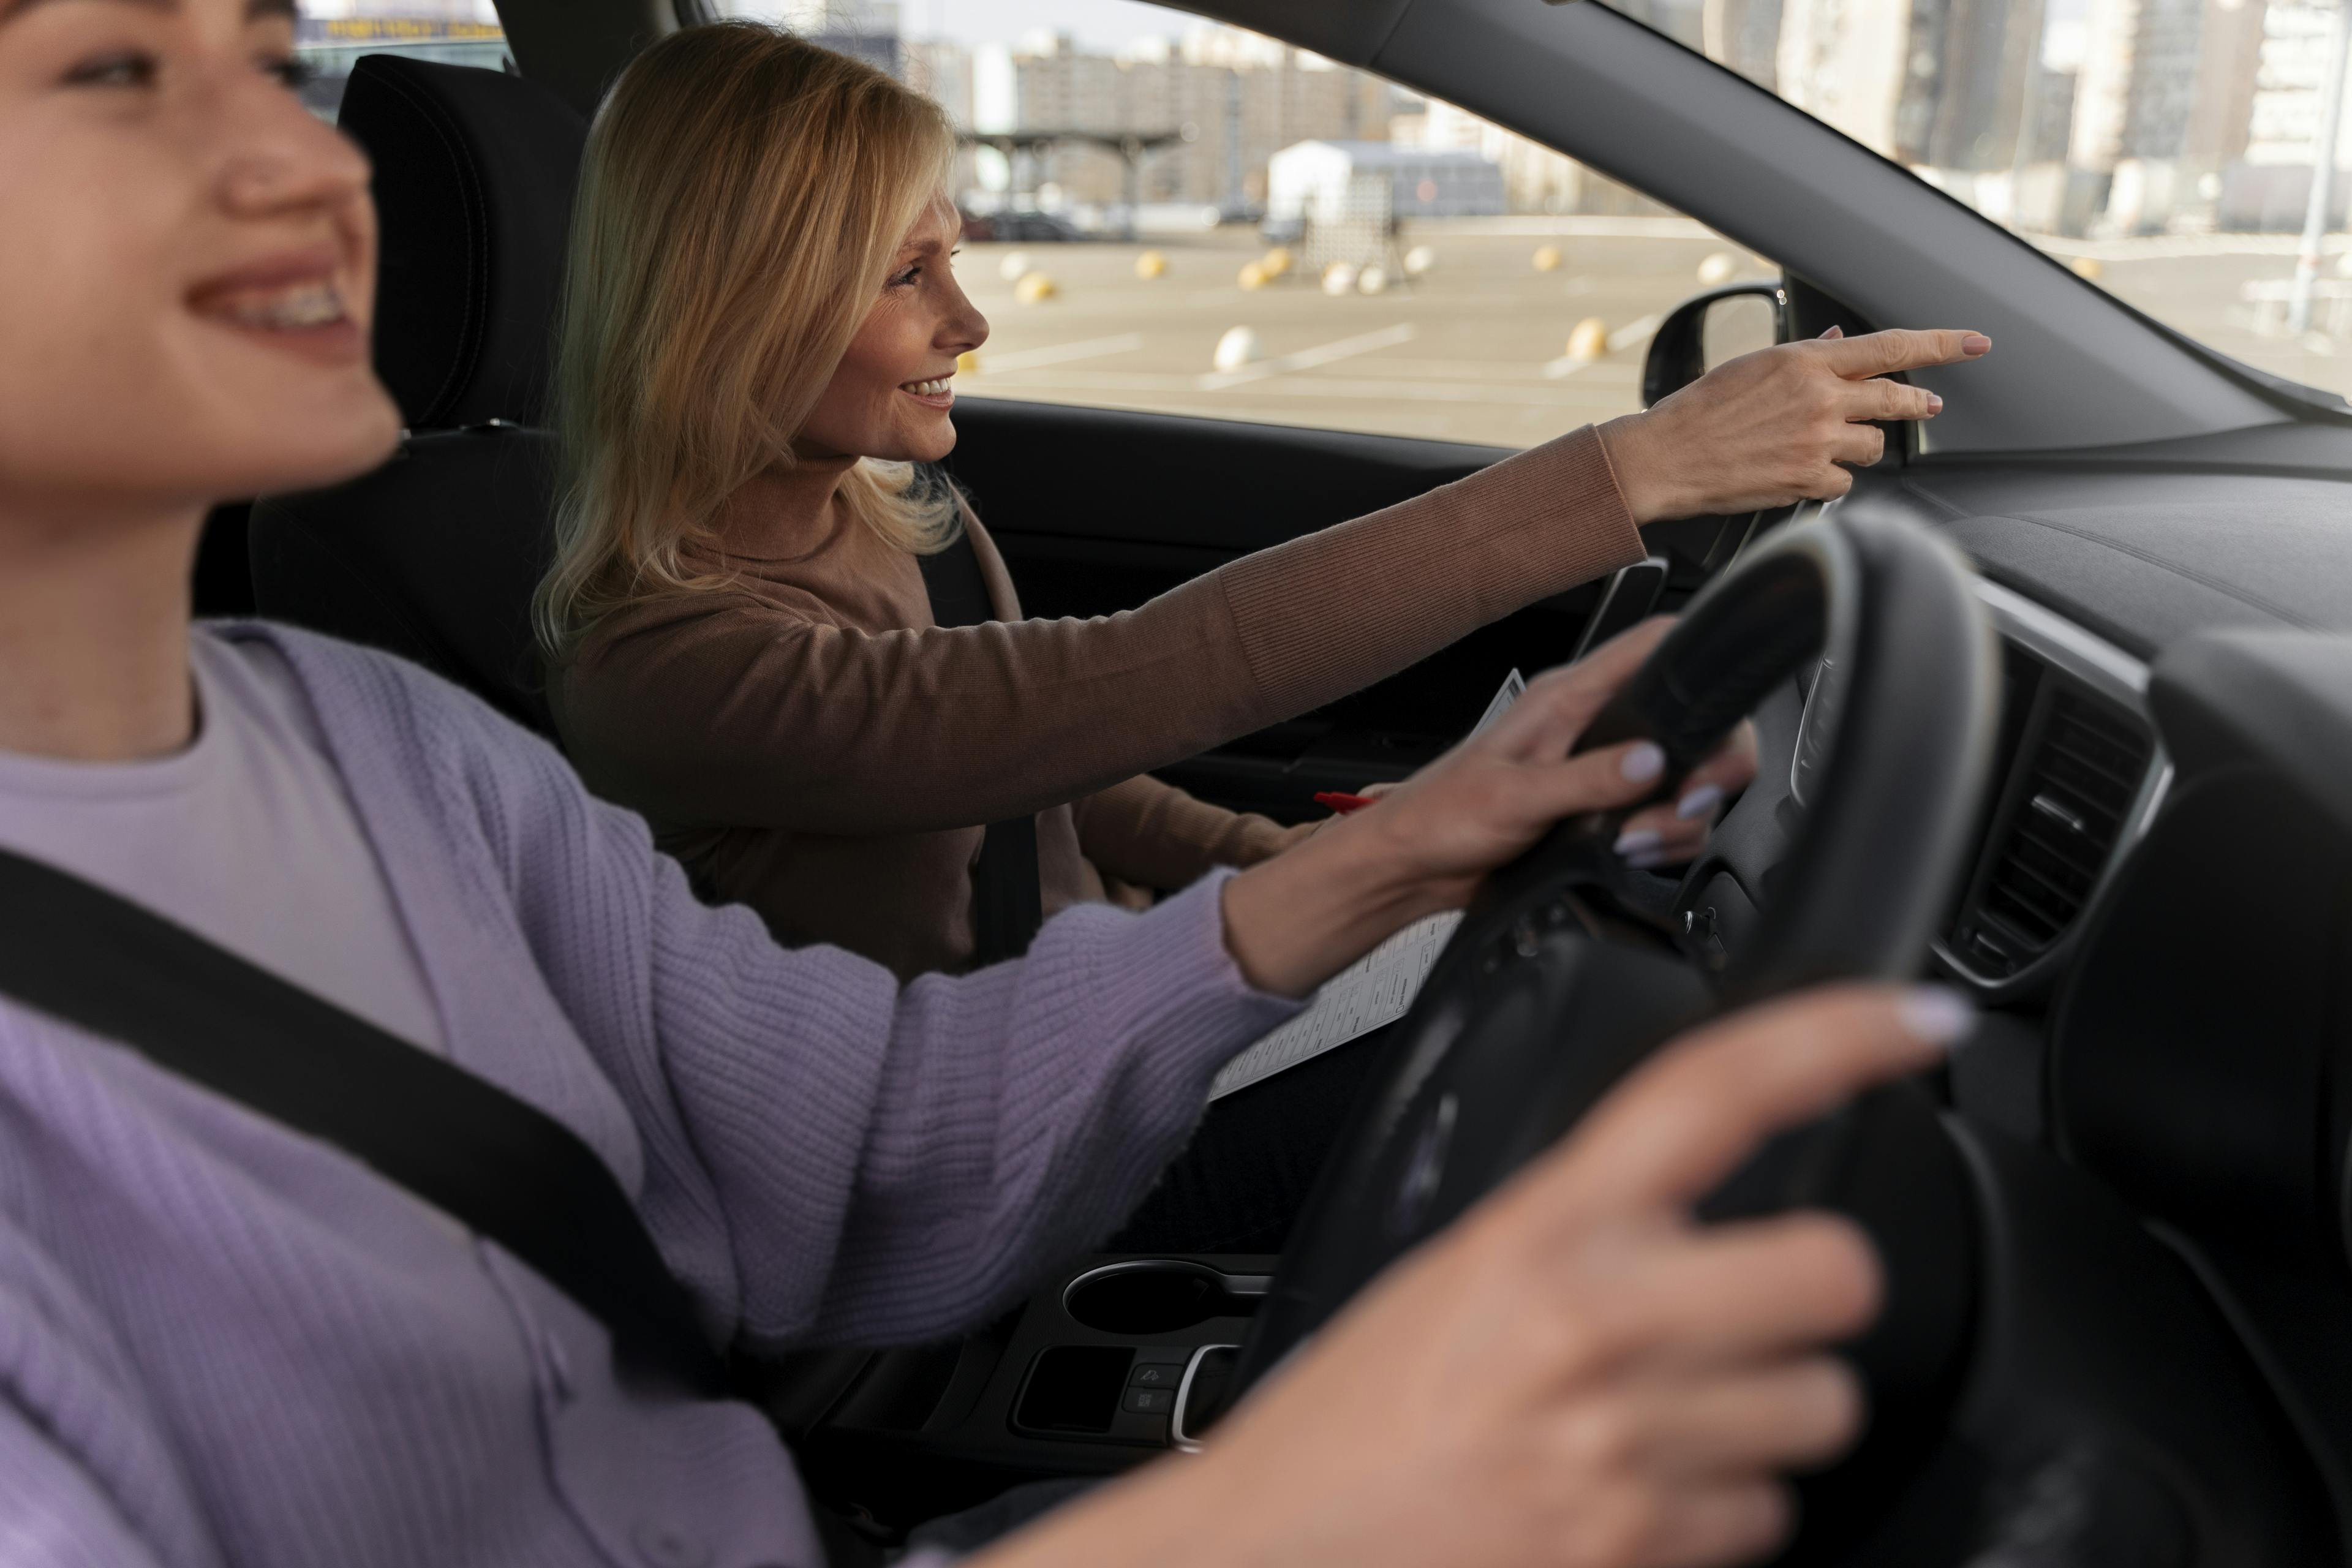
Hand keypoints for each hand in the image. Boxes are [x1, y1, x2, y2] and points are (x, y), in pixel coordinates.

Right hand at [973, 984, 1974, 1567]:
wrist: (1271, 1557)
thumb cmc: (1351, 1426)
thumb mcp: (1453, 1282)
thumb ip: (1574, 1236)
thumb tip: (1694, 1219)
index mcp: (1535, 1231)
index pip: (1709, 1093)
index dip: (1835, 1035)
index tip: (1915, 1019)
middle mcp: (1591, 1322)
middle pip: (1833, 1271)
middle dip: (1810, 1303)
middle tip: (1745, 1320)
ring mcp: (1625, 1443)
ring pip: (1822, 1409)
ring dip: (1764, 1425)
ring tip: (1660, 1430)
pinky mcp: (1642, 1548)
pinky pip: (1768, 1519)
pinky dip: (1720, 1516)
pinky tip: (1634, 1502)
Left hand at [1223, 619, 1754, 995]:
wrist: (1412, 869)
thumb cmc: (1439, 818)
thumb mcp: (1513, 797)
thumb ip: (1586, 779)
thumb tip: (1649, 762)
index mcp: (1569, 699)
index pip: (1654, 646)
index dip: (1700, 657)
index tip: (1719, 709)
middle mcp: (1595, 729)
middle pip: (1692, 726)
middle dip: (1705, 769)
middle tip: (1683, 804)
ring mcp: (1604, 774)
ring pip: (1685, 782)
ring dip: (1677, 820)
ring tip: (1633, 842)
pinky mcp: (1605, 816)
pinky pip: (1662, 822)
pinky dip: (1660, 844)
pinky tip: (1629, 855)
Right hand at [1600, 328, 1991, 523]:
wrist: (1665, 458)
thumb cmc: (1700, 410)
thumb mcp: (1754, 366)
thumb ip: (1805, 356)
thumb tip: (1840, 342)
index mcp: (1807, 362)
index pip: (1892, 346)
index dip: (1943, 345)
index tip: (1975, 343)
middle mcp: (1820, 399)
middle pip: (1896, 399)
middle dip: (1916, 402)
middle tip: (1927, 404)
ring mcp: (1818, 443)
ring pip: (1872, 444)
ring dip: (1858, 444)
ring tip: (1823, 445)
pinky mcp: (1808, 482)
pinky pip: (1845, 481)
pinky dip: (1829, 478)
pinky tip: (1798, 472)